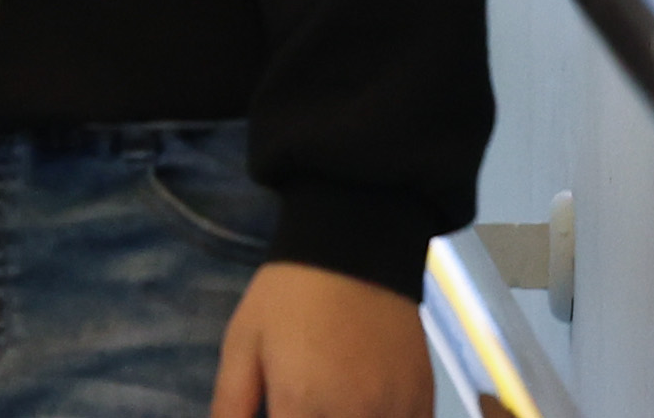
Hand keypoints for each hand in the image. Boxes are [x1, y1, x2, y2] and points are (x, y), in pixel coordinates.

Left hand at [210, 261, 425, 417]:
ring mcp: (394, 413)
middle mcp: (354, 416)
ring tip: (325, 406)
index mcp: (302, 406)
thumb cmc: (288, 297)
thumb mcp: (242, 344)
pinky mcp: (422, 403)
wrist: (354, 251)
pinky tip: (361, 408)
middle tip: (300, 410)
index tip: (277, 417)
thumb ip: (231, 403)